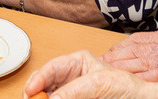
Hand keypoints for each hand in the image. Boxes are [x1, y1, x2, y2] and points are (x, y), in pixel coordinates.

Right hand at [23, 50, 157, 98]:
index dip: (38, 78)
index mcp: (76, 62)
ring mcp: (71, 92)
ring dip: (43, 98)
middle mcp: (70, 77)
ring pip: (48, 95)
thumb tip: (53, 98)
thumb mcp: (100, 83)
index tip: (30, 91)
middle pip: (44, 83)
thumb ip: (75, 90)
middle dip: (36, 91)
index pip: (51, 68)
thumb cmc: (127, 86)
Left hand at [101, 26, 157, 83]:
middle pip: (127, 52)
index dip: (117, 48)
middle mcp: (157, 48)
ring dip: (116, 68)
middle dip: (112, 58)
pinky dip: (133, 79)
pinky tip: (123, 82)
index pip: (132, 41)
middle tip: (98, 64)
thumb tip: (154, 39)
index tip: (108, 53)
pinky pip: (145, 77)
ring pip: (132, 64)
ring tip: (104, 73)